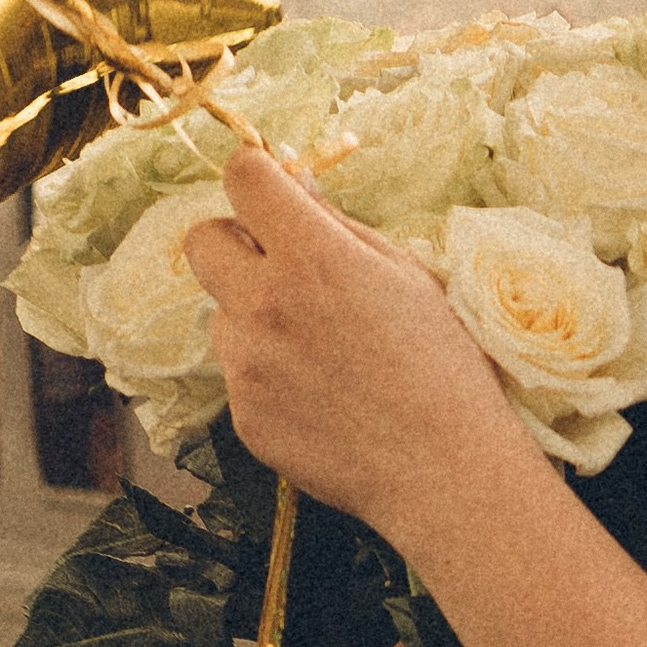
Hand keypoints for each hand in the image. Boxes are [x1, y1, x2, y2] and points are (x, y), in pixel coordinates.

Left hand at [184, 141, 527, 544]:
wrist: (444, 470)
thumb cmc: (443, 366)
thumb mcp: (406, 275)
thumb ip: (339, 228)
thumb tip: (294, 189)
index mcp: (312, 256)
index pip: (242, 177)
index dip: (257, 177)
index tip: (271, 193)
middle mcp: (265, 304)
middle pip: (201, 240)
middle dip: (233, 241)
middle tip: (275, 265)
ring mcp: (248, 364)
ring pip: (222, 314)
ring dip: (255, 317)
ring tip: (321, 352)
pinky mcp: (243, 415)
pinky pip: (239, 374)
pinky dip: (269, 376)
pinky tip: (321, 396)